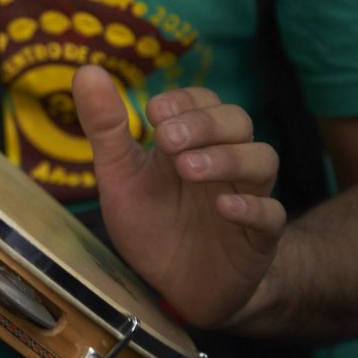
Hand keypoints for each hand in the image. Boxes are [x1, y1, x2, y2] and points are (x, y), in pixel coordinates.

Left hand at [74, 65, 285, 328]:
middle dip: (204, 124)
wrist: (176, 288)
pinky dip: (251, 208)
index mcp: (193, 143)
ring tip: (188, 168)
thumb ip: (106, 127)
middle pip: (238, 122)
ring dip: (227, 158)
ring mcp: (247, 198)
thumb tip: (85, 70)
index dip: (184, 101)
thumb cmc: (151, 224)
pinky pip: (272, 215)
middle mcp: (226, 163)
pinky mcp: (259, 239)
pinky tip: (225, 207)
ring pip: (262, 160)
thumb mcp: (119, 176)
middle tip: (167, 139)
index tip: (152, 112)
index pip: (204, 101)